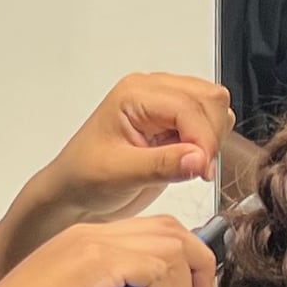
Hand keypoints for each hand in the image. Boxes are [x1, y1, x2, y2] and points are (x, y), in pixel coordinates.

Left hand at [26, 72, 234, 232]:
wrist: (72, 194)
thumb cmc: (83, 179)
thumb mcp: (119, 175)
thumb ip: (162, 165)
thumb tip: (199, 158)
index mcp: (135, 94)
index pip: (189, 105)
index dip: (202, 139)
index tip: (202, 171)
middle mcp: (153, 93)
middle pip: (210, 98)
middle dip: (210, 136)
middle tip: (198, 170)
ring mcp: (165, 106)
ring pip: (214, 107)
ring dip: (212, 138)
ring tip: (191, 167)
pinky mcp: (174, 124)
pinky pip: (209, 123)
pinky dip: (209, 144)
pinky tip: (189, 163)